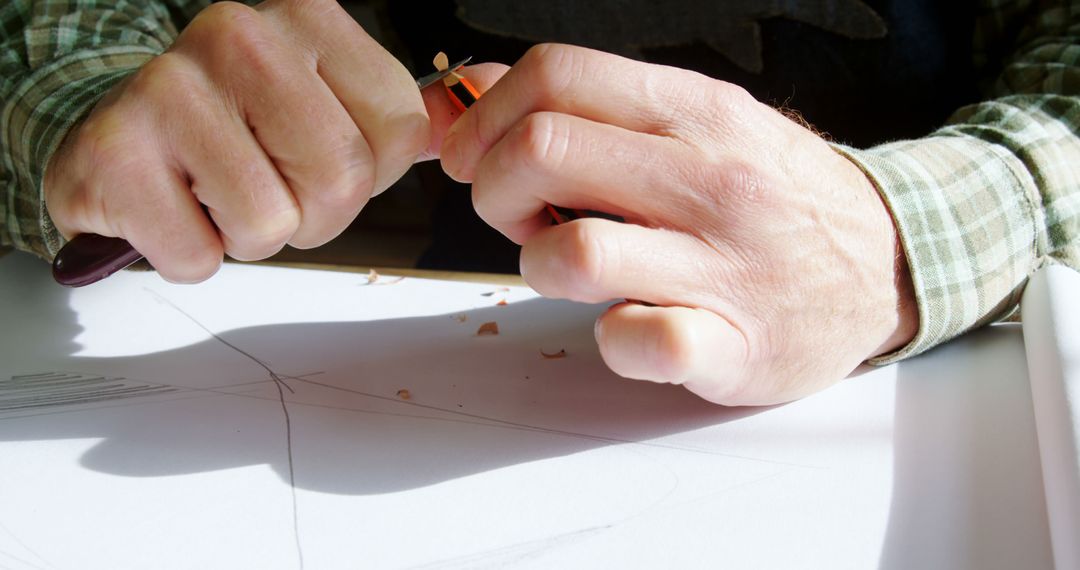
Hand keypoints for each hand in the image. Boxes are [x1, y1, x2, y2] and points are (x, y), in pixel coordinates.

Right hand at [44, 0, 429, 282]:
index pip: (401, 130)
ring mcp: (168, 87)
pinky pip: (199, 254)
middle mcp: (239, 35)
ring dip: (251, 236)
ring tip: (216, 193)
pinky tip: (174, 206)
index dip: (370, 174)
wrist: (121, 137)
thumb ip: (395, 119)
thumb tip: (459, 130)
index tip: (317, 157)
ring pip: (270, 221)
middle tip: (267, 186)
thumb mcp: (326, 104)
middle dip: (314, 215)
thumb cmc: (236, 130)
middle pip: (341, 178)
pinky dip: (193, 254)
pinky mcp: (115, 151)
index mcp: (308, 20)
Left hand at [441, 44, 917, 405]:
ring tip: (572, 267)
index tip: (477, 157)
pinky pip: (635, 342)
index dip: (487, 117)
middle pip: (540, 153)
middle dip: (495, 190)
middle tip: (521, 216)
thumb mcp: (700, 123)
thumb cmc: (773, 193)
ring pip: (572, 252)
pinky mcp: (735, 345)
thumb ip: (592, 106)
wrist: (888, 264)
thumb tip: (475, 90)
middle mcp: (709, 177)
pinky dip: (610, 339)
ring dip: (539, 265)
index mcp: (695, 110)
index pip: (556, 74)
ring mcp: (724, 265)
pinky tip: (630, 324)